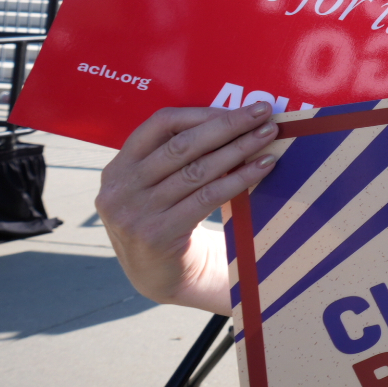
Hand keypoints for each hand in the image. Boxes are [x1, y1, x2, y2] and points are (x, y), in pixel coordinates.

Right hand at [96, 103, 281, 313]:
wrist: (161, 278)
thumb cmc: (168, 220)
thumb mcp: (156, 186)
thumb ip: (175, 157)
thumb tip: (232, 116)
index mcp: (118, 168)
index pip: (160, 124)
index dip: (201, 113)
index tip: (238, 108)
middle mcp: (120, 189)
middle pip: (182, 145)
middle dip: (227, 125)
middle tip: (262, 112)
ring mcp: (135, 213)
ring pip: (197, 170)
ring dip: (239, 149)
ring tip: (269, 135)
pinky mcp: (157, 235)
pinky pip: (208, 197)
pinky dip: (239, 178)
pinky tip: (263, 166)